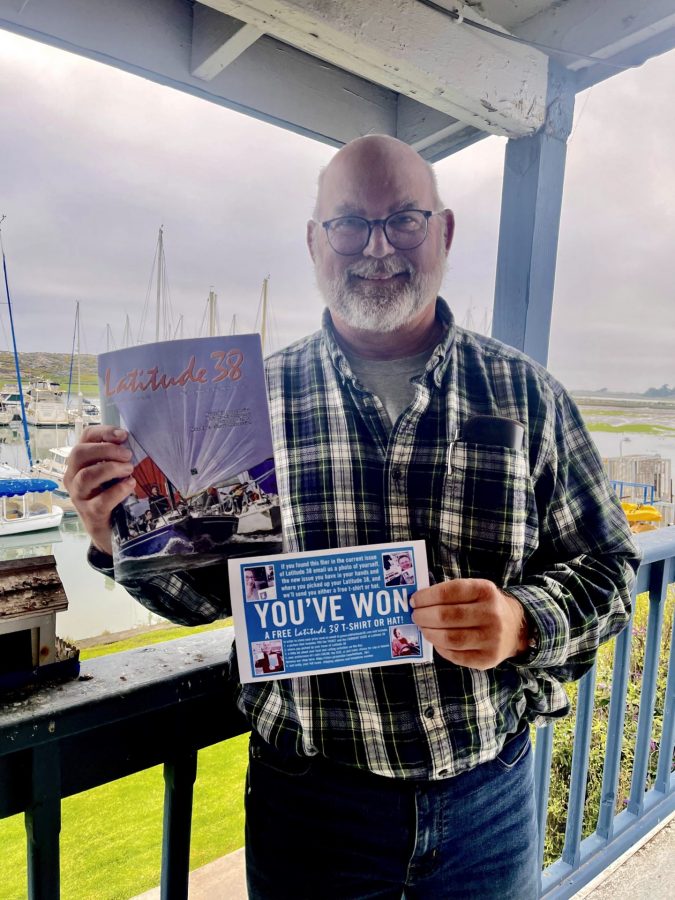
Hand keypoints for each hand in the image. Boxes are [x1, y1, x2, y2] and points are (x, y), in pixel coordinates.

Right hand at [63, 425, 136, 555]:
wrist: (109, 530)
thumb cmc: (111, 495)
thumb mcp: (113, 472)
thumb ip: (117, 456)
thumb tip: (130, 440)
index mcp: (80, 461)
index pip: (85, 437)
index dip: (104, 432)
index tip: (124, 435)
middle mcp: (73, 476)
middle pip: (80, 454)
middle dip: (106, 449)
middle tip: (128, 454)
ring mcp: (79, 496)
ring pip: (86, 476)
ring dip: (110, 468)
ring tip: (129, 469)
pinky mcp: (90, 514)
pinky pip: (100, 500)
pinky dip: (117, 490)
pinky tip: (130, 484)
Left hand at [410, 578, 528, 669]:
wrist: (517, 628)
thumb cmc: (487, 606)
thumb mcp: (476, 590)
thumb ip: (451, 593)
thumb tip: (419, 601)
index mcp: (486, 591)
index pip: (450, 592)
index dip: (427, 597)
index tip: (414, 600)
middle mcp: (491, 614)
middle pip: (447, 616)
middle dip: (424, 616)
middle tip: (415, 615)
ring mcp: (491, 639)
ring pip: (450, 639)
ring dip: (429, 633)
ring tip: (423, 628)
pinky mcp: (488, 659)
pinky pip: (456, 656)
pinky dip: (440, 648)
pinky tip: (436, 641)